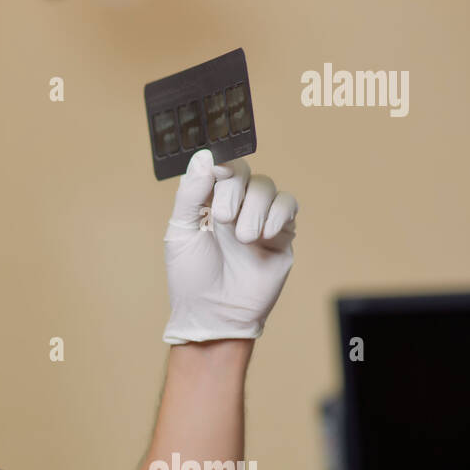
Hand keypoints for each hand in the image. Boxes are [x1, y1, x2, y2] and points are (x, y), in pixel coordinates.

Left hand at [162, 149, 297, 344]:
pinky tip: (264, 236)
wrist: (215, 314)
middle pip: (244, 172)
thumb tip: (203, 155)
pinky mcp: (281, 234)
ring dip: (255, 208)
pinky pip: (288, 205)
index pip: (218, 167)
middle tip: (222, 219)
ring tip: (242, 238)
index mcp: (206, 202)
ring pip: (267, 187)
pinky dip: (279, 214)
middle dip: (234, 191)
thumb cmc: (191, 277)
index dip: (221, 163)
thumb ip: (191, 193)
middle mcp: (234, 205)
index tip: (217, 170)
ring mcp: (258, 218)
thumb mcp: (180, 232)